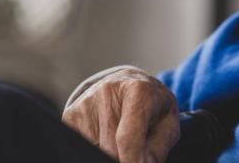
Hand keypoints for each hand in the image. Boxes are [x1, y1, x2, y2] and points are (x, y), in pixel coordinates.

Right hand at [62, 67, 179, 162]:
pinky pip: (83, 144)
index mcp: (139, 91)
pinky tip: (107, 135)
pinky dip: (97, 148)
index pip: (129, 137)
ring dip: (110, 152)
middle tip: (134, 150)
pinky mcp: (71, 114)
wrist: (129, 83)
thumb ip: (157, 149)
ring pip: (96, 149)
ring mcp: (87, 102)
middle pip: (111, 148)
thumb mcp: (167, 125)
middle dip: (124, 158)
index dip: (132, 160)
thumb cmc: (153, 109)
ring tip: (122, 138)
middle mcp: (109, 91)